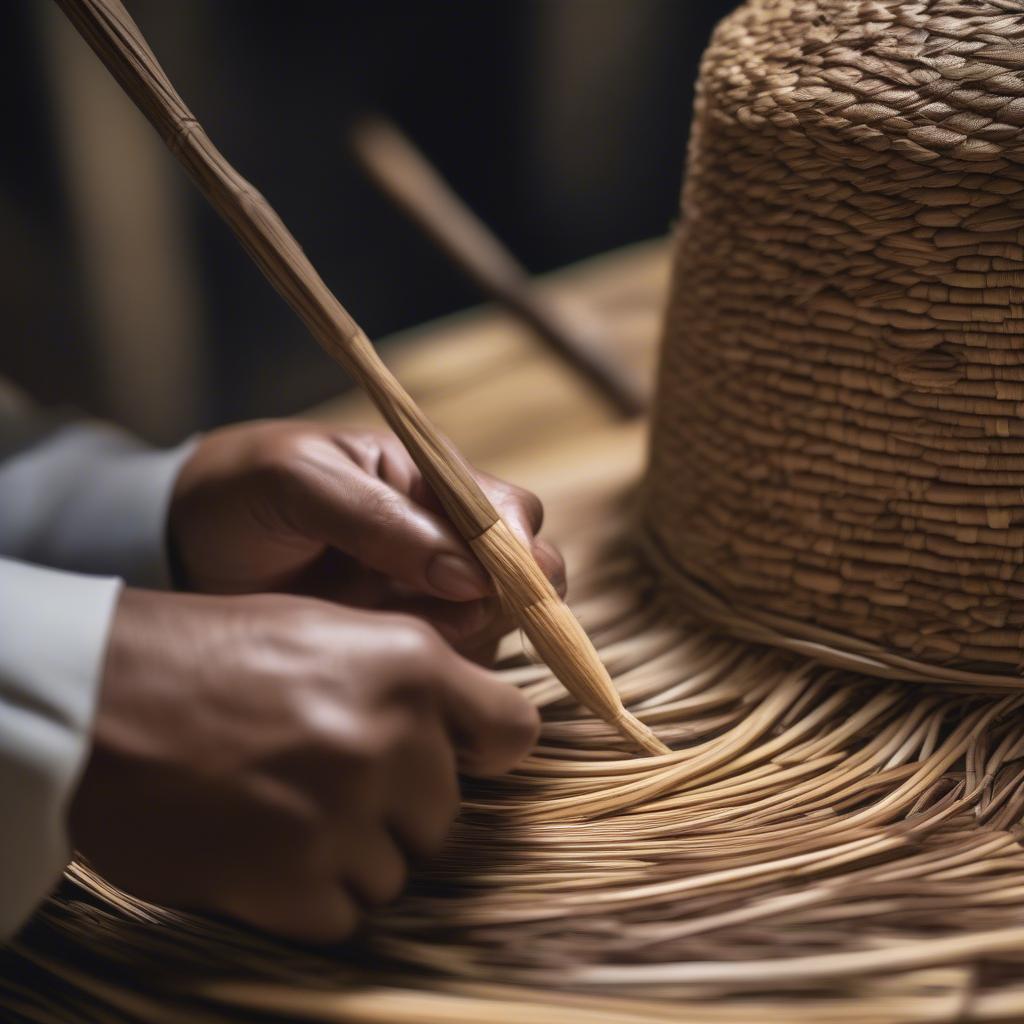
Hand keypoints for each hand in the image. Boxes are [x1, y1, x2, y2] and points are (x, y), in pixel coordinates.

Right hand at [71, 588, 538, 942]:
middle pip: (444, 814)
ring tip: (284, 810)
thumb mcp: (330, 628)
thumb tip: (469, 729)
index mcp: (411, 664)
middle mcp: (392, 738)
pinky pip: (344, 914)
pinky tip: (264, 850)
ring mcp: (344, 813)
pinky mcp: (292, 880)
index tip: (461, 761)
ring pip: (395, 871)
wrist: (101, 698)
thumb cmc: (213, 652)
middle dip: (398, 809)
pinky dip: (310, 895)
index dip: (488, 753)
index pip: (514, 732)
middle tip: (328, 782)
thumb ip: (411, 678)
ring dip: (350, 854)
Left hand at [169, 422, 565, 652]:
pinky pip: (450, 657)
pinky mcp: (403, 634)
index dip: (519, 550)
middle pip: (522, 571)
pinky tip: (379, 650)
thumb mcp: (299, 484)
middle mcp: (441, 533)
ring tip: (385, 627)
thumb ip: (380, 519)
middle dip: (504, 602)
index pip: (509, 510)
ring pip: (492, 622)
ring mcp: (426, 588)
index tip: (499, 589)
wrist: (182, 545)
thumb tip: (467, 573)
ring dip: (460, 637)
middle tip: (444, 618)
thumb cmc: (240, 492)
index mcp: (427, 477)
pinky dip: (433, 663)